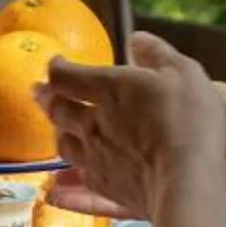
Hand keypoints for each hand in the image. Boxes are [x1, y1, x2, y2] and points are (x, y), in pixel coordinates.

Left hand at [38, 31, 225, 221]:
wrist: (186, 181)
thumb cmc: (188, 119)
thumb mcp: (183, 73)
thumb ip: (157, 53)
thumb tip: (135, 38)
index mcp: (107, 90)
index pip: (67, 76)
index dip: (56, 68)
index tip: (55, 63)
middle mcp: (92, 123)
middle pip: (57, 110)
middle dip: (46, 98)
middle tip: (38, 91)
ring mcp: (95, 158)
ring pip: (64, 145)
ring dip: (57, 133)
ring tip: (56, 129)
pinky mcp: (105, 188)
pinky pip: (77, 179)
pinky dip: (67, 178)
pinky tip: (64, 181)